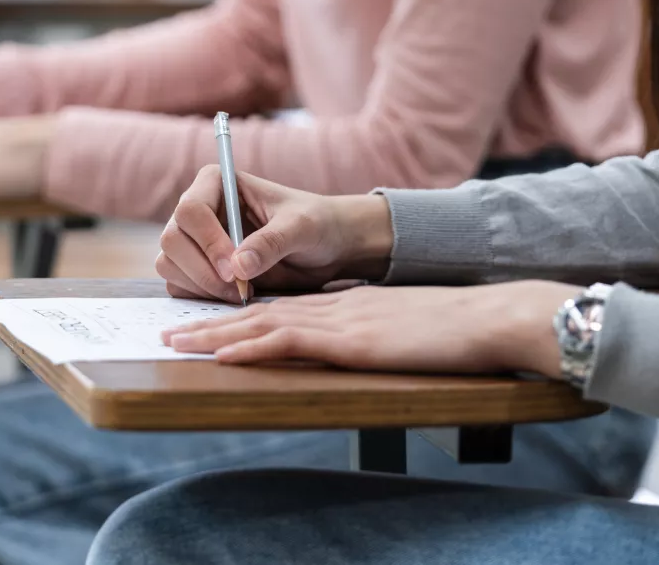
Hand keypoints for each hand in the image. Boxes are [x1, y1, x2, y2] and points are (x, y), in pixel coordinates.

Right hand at [156, 166, 393, 303]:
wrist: (323, 248)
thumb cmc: (314, 224)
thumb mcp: (301, 227)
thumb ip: (272, 242)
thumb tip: (239, 267)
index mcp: (216, 182)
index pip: (190, 209)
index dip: (208, 242)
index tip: (236, 270)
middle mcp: (198, 208)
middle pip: (172, 239)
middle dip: (202, 270)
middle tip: (238, 289)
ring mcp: (193, 239)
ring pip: (169, 264)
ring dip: (201, 286)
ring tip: (242, 292)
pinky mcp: (195, 267)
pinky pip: (178, 285)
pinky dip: (200, 296)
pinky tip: (233, 296)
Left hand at [163, 281, 580, 377]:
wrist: (487, 316)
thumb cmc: (455, 328)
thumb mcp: (403, 326)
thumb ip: (375, 332)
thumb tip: (357, 343)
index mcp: (345, 304)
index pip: (281, 308)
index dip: (240, 316)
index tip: (208, 325)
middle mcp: (333, 306)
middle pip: (259, 311)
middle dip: (211, 323)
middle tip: (171, 332)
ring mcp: (339, 320)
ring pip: (262, 324)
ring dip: (215, 334)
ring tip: (177, 343)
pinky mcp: (349, 339)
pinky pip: (288, 342)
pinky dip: (250, 347)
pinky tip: (223, 354)